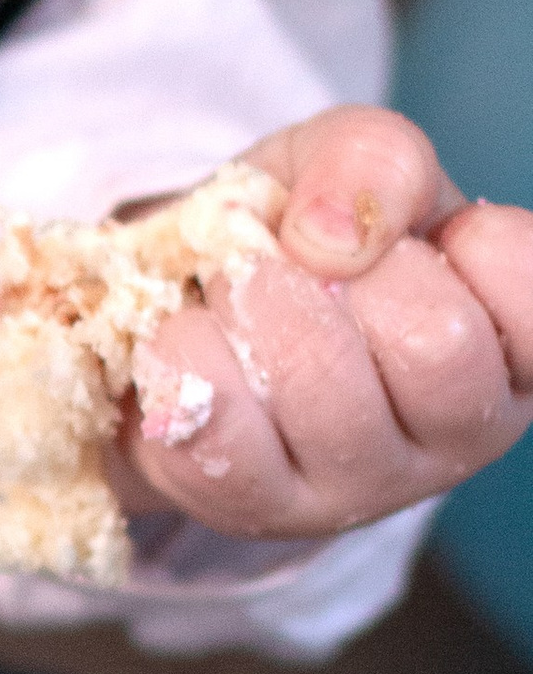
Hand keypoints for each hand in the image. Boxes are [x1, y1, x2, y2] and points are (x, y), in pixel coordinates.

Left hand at [116, 108, 532, 539]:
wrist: (175, 307)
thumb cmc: (296, 235)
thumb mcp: (346, 164)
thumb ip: (374, 161)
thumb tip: (334, 236)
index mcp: (515, 343)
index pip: (530, 285)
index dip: (463, 236)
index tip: (409, 238)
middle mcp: (464, 430)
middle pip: (435, 343)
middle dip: (341, 273)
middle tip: (300, 264)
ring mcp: (366, 486)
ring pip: (321, 387)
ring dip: (251, 306)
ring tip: (235, 295)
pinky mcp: (263, 513)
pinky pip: (221, 433)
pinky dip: (184, 356)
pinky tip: (188, 339)